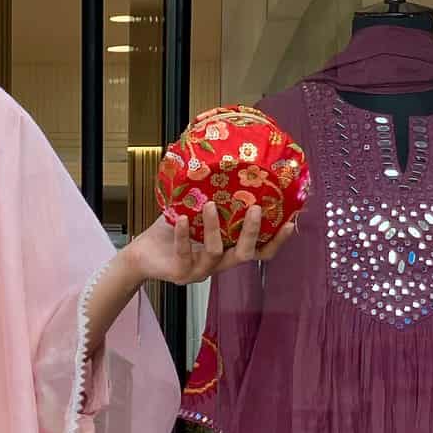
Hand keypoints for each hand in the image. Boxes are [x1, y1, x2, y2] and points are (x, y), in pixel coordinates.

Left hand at [125, 202, 297, 286]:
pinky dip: (184, 236)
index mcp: (228, 250)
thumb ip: (214, 195)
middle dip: (252, 232)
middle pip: (245, 255)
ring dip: (215, 228)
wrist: (142, 254)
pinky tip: (182, 220)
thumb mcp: (195, 211)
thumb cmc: (172, 230)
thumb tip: (228, 158)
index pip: (259, 251)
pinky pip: (186, 253)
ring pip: (217, 252)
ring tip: (210, 205)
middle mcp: (218, 264)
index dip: (276, 240)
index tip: (290, 221)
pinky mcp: (181, 274)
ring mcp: (200, 271)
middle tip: (254, 208)